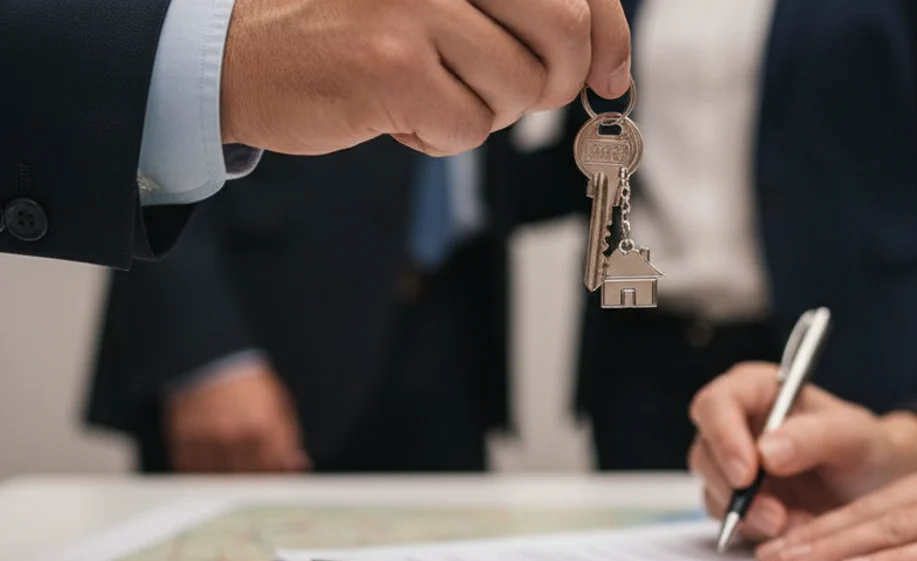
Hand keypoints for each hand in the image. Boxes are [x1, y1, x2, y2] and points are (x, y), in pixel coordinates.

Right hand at [165, 363, 310, 472]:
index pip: (277, 469)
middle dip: (255, 479)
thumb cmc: (248, 382)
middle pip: (250, 478)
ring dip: (228, 478)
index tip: (276, 476)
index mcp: (265, 427)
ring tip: (231, 464)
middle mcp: (237, 437)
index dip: (278, 476)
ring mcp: (209, 440)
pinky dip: (201, 472)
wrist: (210, 360)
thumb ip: (290, 436)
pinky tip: (208, 461)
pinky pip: (193, 470)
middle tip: (253, 472)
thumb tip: (298, 464)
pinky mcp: (184, 440)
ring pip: (222, 479)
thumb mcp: (279, 403)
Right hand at [220, 0, 631, 155]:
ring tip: (427, 89)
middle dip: (550, 83)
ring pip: (517, 91)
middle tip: (500, 89)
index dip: (610, 37)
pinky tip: (395, 110)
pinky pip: (467, 128)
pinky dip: (438, 136)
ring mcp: (419, 4)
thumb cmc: (359, 30)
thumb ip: (526, 20)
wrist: (247, 51)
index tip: (610, 76)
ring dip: (482, 111)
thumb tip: (614, 71)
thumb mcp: (448, 4)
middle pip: (565, 35)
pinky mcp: (393, 63)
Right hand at [688, 362, 916, 543]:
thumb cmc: (866, 448)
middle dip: (734, 489)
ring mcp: (733, 466)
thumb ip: (814, 436)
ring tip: (796, 525)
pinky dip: (758, 532)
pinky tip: (794, 530)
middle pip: (704, 452)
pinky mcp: (739, 503)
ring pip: (713, 491)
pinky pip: (730, 521)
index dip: (722, 436)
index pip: (716, 403)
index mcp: (756, 391)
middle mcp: (736, 426)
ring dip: (749, 516)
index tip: (747, 473)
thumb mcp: (854, 436)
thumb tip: (766, 452)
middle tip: (774, 516)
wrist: (876, 489)